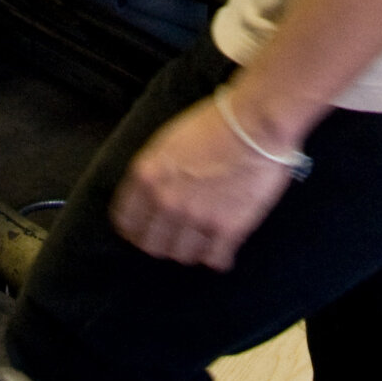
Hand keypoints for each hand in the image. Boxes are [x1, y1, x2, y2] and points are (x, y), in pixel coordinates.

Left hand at [109, 95, 296, 269]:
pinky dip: (216, 256)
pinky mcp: (228, 229)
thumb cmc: (214, 121)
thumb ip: (154, 171)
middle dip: (159, 242)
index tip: (141, 229)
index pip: (125, 221)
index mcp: (147, 175)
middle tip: (169, 238)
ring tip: (196, 241)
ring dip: (187, 250)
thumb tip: (150, 194)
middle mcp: (167, 201)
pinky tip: (219, 248)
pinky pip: (214, 259)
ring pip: (181, 255)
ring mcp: (197, 218)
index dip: (133, 227)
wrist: (256, 122)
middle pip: (151, 245)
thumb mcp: (169, 139)